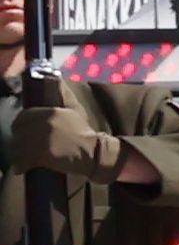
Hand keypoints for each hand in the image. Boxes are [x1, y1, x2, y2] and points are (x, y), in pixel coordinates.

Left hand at [6, 104, 122, 181]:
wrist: (94, 152)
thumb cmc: (84, 131)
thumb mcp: (75, 109)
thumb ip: (63, 94)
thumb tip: (55, 78)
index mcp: (49, 112)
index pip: (24, 116)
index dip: (23, 123)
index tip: (27, 130)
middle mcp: (43, 124)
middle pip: (19, 130)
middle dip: (20, 137)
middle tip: (26, 144)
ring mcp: (41, 140)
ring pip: (19, 145)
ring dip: (19, 151)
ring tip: (25, 156)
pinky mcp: (41, 156)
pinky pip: (22, 160)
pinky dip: (21, 165)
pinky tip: (23, 167)